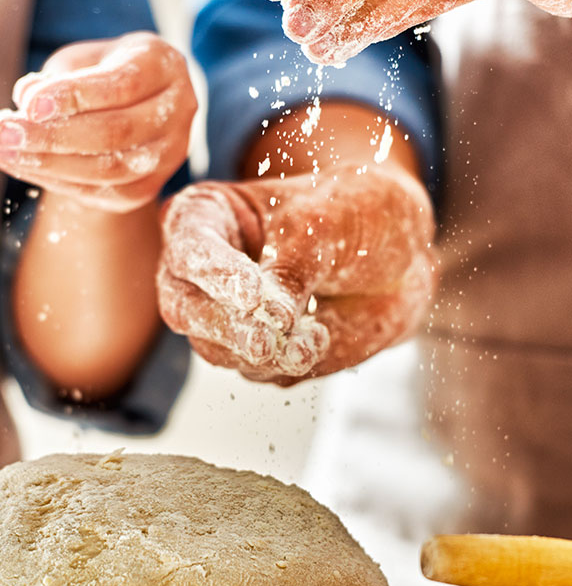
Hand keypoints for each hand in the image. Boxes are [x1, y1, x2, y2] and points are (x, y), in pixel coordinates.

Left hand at [0, 32, 195, 211]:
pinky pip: (103, 192)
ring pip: (109, 170)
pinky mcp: (149, 188)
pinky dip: (57, 181)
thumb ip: (57, 77)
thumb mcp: (82, 60)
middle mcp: (178, 112)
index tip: (28, 103)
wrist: (136, 106)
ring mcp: (169, 155)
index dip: (74, 96)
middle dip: (53, 136)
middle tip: (4, 133)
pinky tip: (23, 166)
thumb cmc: (103, 72)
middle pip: (116, 133)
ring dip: (49, 164)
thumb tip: (25, 99)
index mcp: (164, 66)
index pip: (122, 85)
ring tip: (3, 151)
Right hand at [157, 166, 436, 383]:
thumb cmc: (356, 214)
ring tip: (314, 340)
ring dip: (264, 352)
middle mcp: (201, 271)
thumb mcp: (328, 222)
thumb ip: (293, 268)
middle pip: (183, 308)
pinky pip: (256, 372)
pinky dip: (287, 363)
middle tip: (265, 342)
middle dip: (226, 328)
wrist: (402, 256)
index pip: (190, 248)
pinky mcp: (250, 353)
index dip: (216, 274)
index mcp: (205, 217)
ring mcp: (222, 316)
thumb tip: (272, 320)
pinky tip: (321, 337)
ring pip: (215, 349)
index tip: (252, 295)